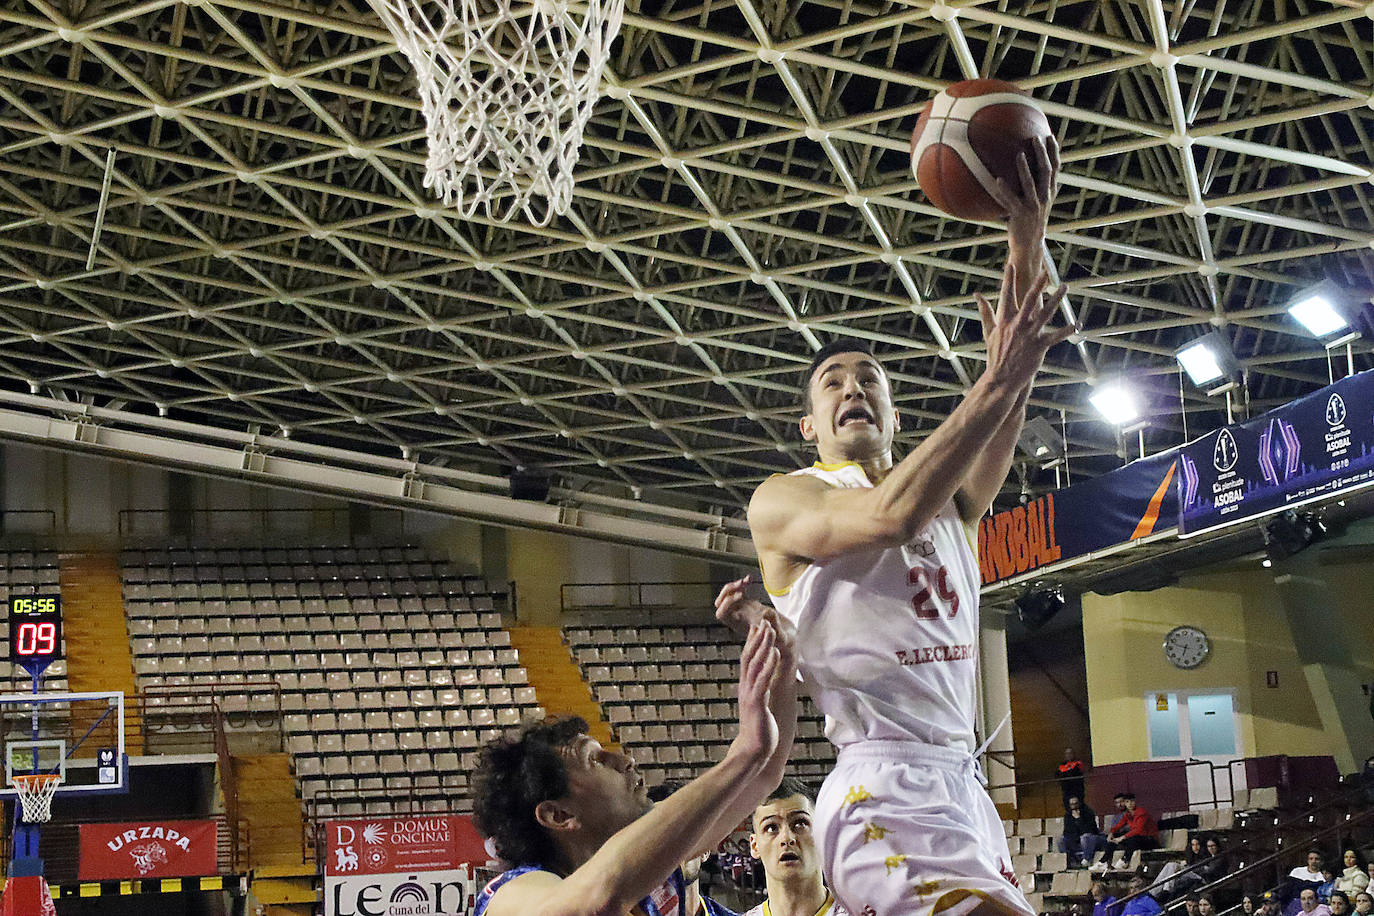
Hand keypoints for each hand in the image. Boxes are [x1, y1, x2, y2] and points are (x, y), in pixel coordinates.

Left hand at [716, 577, 795, 670]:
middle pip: (720, 604)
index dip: (727, 603)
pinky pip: (738, 593)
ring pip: (727, 597)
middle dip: (728, 591)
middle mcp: (739, 619)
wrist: (788, 642)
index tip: (741, 596)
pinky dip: (741, 585)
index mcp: (741, 627)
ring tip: (746, 581)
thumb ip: (775, 626)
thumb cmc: (785, 643)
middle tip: (742, 585)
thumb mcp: (783, 637)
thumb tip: (765, 613)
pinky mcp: (749, 606)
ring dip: (734, 586)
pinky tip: (749, 579)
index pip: (722, 614)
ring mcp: (743, 611)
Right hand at [729, 619, 779, 765]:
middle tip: (763, 620)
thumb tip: (762, 684)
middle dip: (756, 638)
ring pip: (755, 665)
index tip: (758, 626)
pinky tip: (775, 653)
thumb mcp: (757, 706)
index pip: (747, 660)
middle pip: (748, 657)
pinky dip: (769, 665)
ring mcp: (750, 695)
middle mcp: (746, 688)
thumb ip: (758, 693)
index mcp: (746, 687)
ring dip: (762, 646)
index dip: (752, 642)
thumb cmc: (759, 730)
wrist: (753, 751)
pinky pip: (763, 680)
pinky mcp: (757, 703)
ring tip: (769, 630)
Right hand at [975, 267, 1074, 389]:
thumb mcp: (988, 332)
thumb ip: (985, 312)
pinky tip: (1077, 324)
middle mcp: (1017, 325)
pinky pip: (1055, 336)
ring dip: (1056, 299)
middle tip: (1045, 271)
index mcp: (1004, 320)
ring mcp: (1029, 335)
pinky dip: (1067, 330)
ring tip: (1064, 286)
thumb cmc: (995, 355)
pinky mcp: (1039, 346)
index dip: (1007, 280)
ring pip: (1045, 313)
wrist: (1001, 379)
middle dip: (1037, 284)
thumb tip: (977, 295)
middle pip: (1029, 300)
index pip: (1005, 296)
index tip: (1010, 265)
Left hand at [988, 134, 1058, 255]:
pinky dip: (1004, 190)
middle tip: (1036, 138)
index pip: (1056, 168)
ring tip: (1018, 154)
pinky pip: (1011, 200)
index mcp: (1049, 192)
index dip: (1054, 152)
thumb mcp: (1040, 202)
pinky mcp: (1020, 214)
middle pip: (1046, 171)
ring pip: (1030, 183)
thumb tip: (1042, 174)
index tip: (1051, 136)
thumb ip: (1041, 188)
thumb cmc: (1031, 220)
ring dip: (1024, 168)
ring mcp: (1033, 205)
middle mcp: (1044, 197)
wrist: (1029, 243)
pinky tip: (997, 180)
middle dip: (1042, 153)